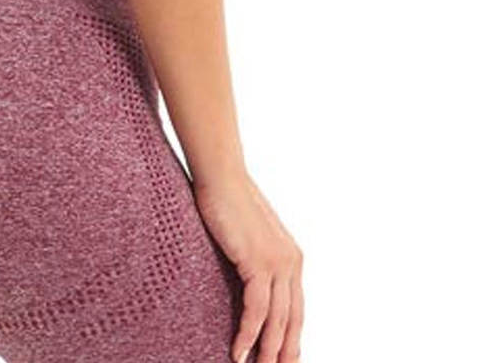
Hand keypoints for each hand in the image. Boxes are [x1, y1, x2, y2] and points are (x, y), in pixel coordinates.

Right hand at [193, 173, 303, 362]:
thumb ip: (252, 255)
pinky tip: (238, 352)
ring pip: (277, 320)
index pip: (296, 307)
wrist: (221, 173)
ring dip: (266, 350)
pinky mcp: (258, 262)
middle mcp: (291, 261)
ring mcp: (277, 262)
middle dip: (285, 351)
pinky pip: (257, 309)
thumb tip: (244, 273)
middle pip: (292, 319)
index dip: (292, 336)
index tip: (285, 357)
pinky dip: (248, 334)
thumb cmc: (227, 197)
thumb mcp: (246, 233)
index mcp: (290, 256)